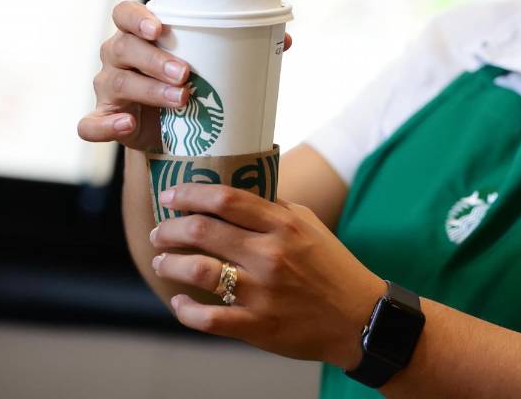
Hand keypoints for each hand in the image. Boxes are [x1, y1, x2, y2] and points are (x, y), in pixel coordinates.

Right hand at [77, 1, 291, 150]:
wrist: (172, 133)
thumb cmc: (189, 85)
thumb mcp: (209, 66)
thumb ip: (241, 51)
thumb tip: (287, 40)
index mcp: (138, 35)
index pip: (124, 14)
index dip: (137, 16)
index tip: (160, 28)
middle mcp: (117, 56)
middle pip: (123, 47)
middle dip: (155, 59)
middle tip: (187, 74)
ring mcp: (108, 89)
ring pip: (117, 82)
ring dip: (148, 90)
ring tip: (181, 99)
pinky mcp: (105, 121)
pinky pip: (91, 124)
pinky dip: (105, 125)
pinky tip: (127, 124)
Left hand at [149, 184, 381, 368]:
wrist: (359, 318)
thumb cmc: (332, 266)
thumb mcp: (309, 225)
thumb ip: (274, 208)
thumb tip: (233, 193)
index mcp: (283, 225)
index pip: (226, 199)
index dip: (190, 193)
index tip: (170, 195)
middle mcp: (270, 254)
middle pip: (202, 230)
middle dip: (170, 228)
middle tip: (161, 231)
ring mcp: (262, 292)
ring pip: (197, 270)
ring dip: (169, 263)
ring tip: (161, 261)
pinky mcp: (258, 326)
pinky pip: (207, 317)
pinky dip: (185, 309)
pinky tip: (180, 302)